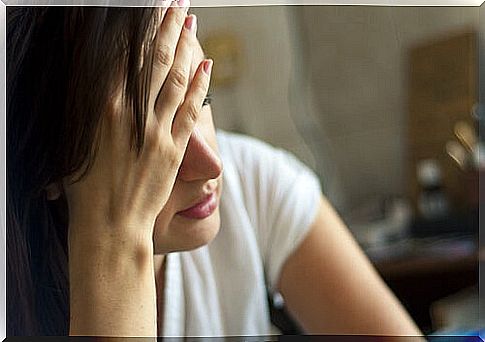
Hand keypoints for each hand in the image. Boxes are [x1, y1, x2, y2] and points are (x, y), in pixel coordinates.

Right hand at [65, 7, 212, 244]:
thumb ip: (87, 111)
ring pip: (175, 79)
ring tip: (192, 21)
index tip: (148, 9)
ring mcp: (156, 131)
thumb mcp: (74, 143)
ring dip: (185, 47)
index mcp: (100, 109)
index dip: (138, 29)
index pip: (123, 56)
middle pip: (154, 60)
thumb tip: (97, 83)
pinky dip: (201, 86)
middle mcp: (130, 113)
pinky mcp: (175, 149)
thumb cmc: (84, 188)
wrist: (110, 225)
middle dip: (167, 27)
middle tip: (176, 3)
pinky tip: (207, 65)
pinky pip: (191, 110)